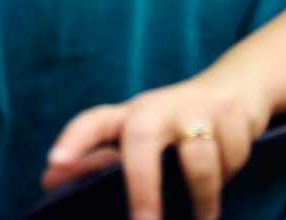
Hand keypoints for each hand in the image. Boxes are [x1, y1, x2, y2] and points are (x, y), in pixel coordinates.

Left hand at [43, 74, 270, 219]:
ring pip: (198, 159)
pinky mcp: (231, 115)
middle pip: (142, 139)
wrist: (236, 87)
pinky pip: (231, 159)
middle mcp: (158, 108)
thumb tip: (49, 181)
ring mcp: (196, 109)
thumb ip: (97, 159)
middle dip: (143, 186)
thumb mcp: (138, 135)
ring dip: (203, 197)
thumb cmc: (174, 123)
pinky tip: (226, 176)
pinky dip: (230, 177)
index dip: (73, 141)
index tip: (55, 163)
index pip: (94, 122)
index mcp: (129, 115)